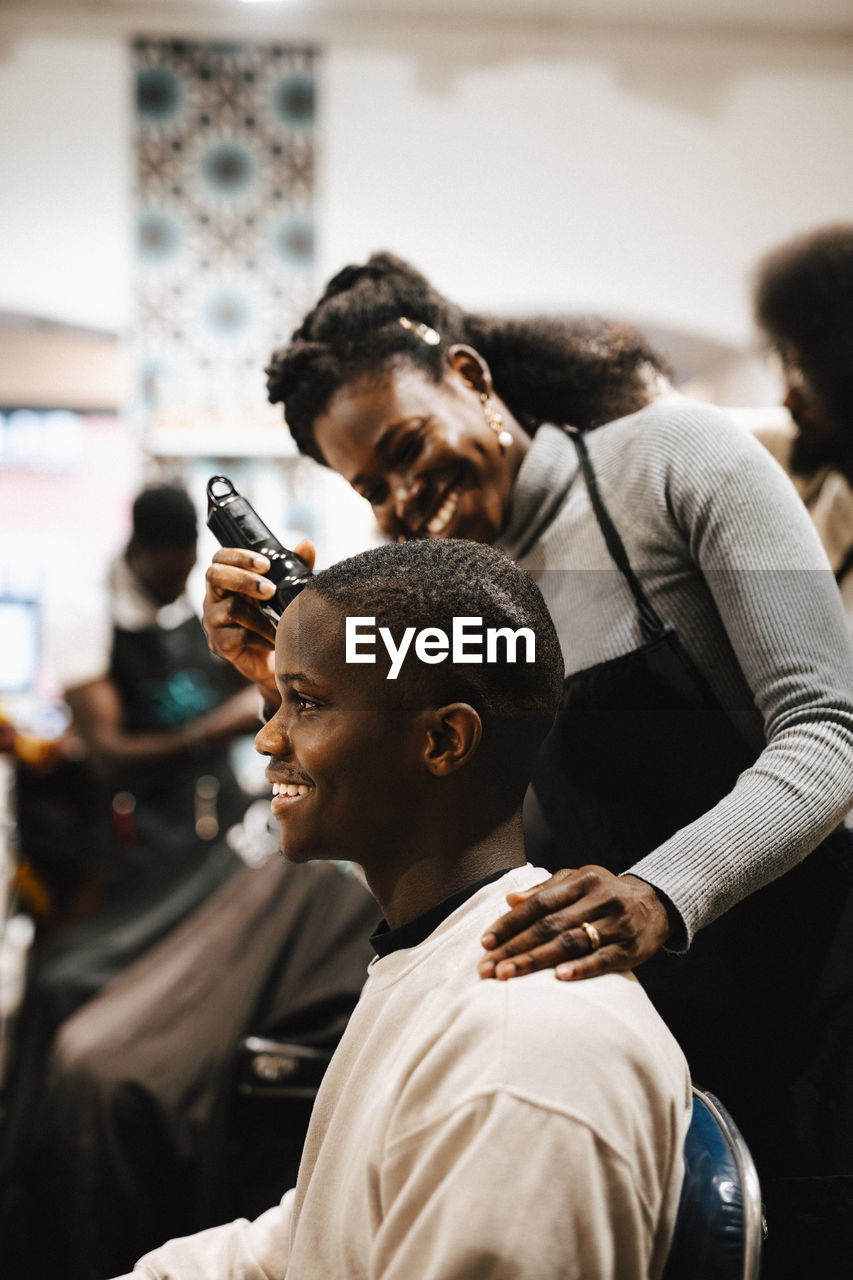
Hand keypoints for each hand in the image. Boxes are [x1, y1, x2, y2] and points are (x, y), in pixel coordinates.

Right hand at [202, 540, 315, 703]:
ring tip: (281, 621)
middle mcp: (215, 597)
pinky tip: (274, 639)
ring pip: (231, 609)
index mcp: (227, 580)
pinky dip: (261, 637)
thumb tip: (306, 544)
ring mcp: (213, 622)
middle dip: (244, 580)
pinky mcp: (220, 644)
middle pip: (215, 576)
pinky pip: (238, 636)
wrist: (277, 661)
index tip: (265, 564)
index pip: (220, 558)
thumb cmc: (277, 619)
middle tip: (270, 590)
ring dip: (261, 615)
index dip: (239, 556)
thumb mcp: (288, 590)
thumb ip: (296, 567)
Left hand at [477, 868, 674, 981]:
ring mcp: (616, 924)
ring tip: (508, 975)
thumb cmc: (605, 894)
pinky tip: (558, 978)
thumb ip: (544, 890)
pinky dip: (580, 968)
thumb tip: (510, 900)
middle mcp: (599, 900)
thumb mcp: (578, 882)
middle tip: (488, 968)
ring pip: (570, 943)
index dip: (510, 923)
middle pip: (550, 926)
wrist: (655, 905)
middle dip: (515, 947)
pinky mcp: (630, 949)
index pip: (539, 903)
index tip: (485, 942)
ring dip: (536, 961)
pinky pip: (603, 960)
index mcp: (582, 881)